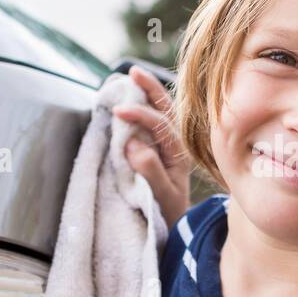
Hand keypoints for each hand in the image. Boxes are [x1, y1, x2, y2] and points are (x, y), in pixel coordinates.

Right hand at [112, 65, 191, 230]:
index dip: (140, 115)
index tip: (118, 110)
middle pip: (168, 109)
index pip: (161, 125)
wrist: (176, 225)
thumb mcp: (162, 196)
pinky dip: (145, 105)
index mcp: (179, 153)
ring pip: (163, 111)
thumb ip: (150, 171)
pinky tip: (133, 94)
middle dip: (151, 88)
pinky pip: (155, 121)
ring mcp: (168, 144)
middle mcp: (177, 144)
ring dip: (149, 92)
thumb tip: (132, 144)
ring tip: (133, 75)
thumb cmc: (170, 213)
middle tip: (133, 71)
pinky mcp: (159, 147)